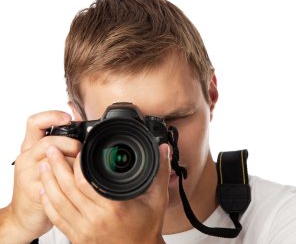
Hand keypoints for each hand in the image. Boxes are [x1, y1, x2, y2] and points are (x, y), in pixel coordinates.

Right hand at [7, 111, 78, 241]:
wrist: (23, 216)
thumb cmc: (37, 185)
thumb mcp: (45, 159)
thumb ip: (59, 141)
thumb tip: (76, 114)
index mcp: (29, 148)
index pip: (34, 123)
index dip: (52, 116)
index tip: (68, 117)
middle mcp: (26, 159)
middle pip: (48, 141)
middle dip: (70, 143)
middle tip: (80, 150)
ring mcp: (28, 175)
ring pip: (52, 160)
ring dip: (71, 160)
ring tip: (79, 164)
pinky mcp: (35, 191)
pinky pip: (55, 180)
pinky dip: (69, 178)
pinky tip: (76, 179)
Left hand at [39, 143, 170, 243]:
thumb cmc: (147, 229)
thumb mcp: (158, 199)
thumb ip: (160, 172)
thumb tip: (164, 150)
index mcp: (113, 208)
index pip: (86, 181)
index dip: (77, 163)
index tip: (77, 150)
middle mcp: (95, 219)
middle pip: (67, 189)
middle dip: (56, 166)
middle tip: (51, 149)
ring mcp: (83, 230)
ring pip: (58, 202)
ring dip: (48, 181)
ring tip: (44, 165)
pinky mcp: (77, 238)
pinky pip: (57, 219)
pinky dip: (48, 203)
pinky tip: (44, 191)